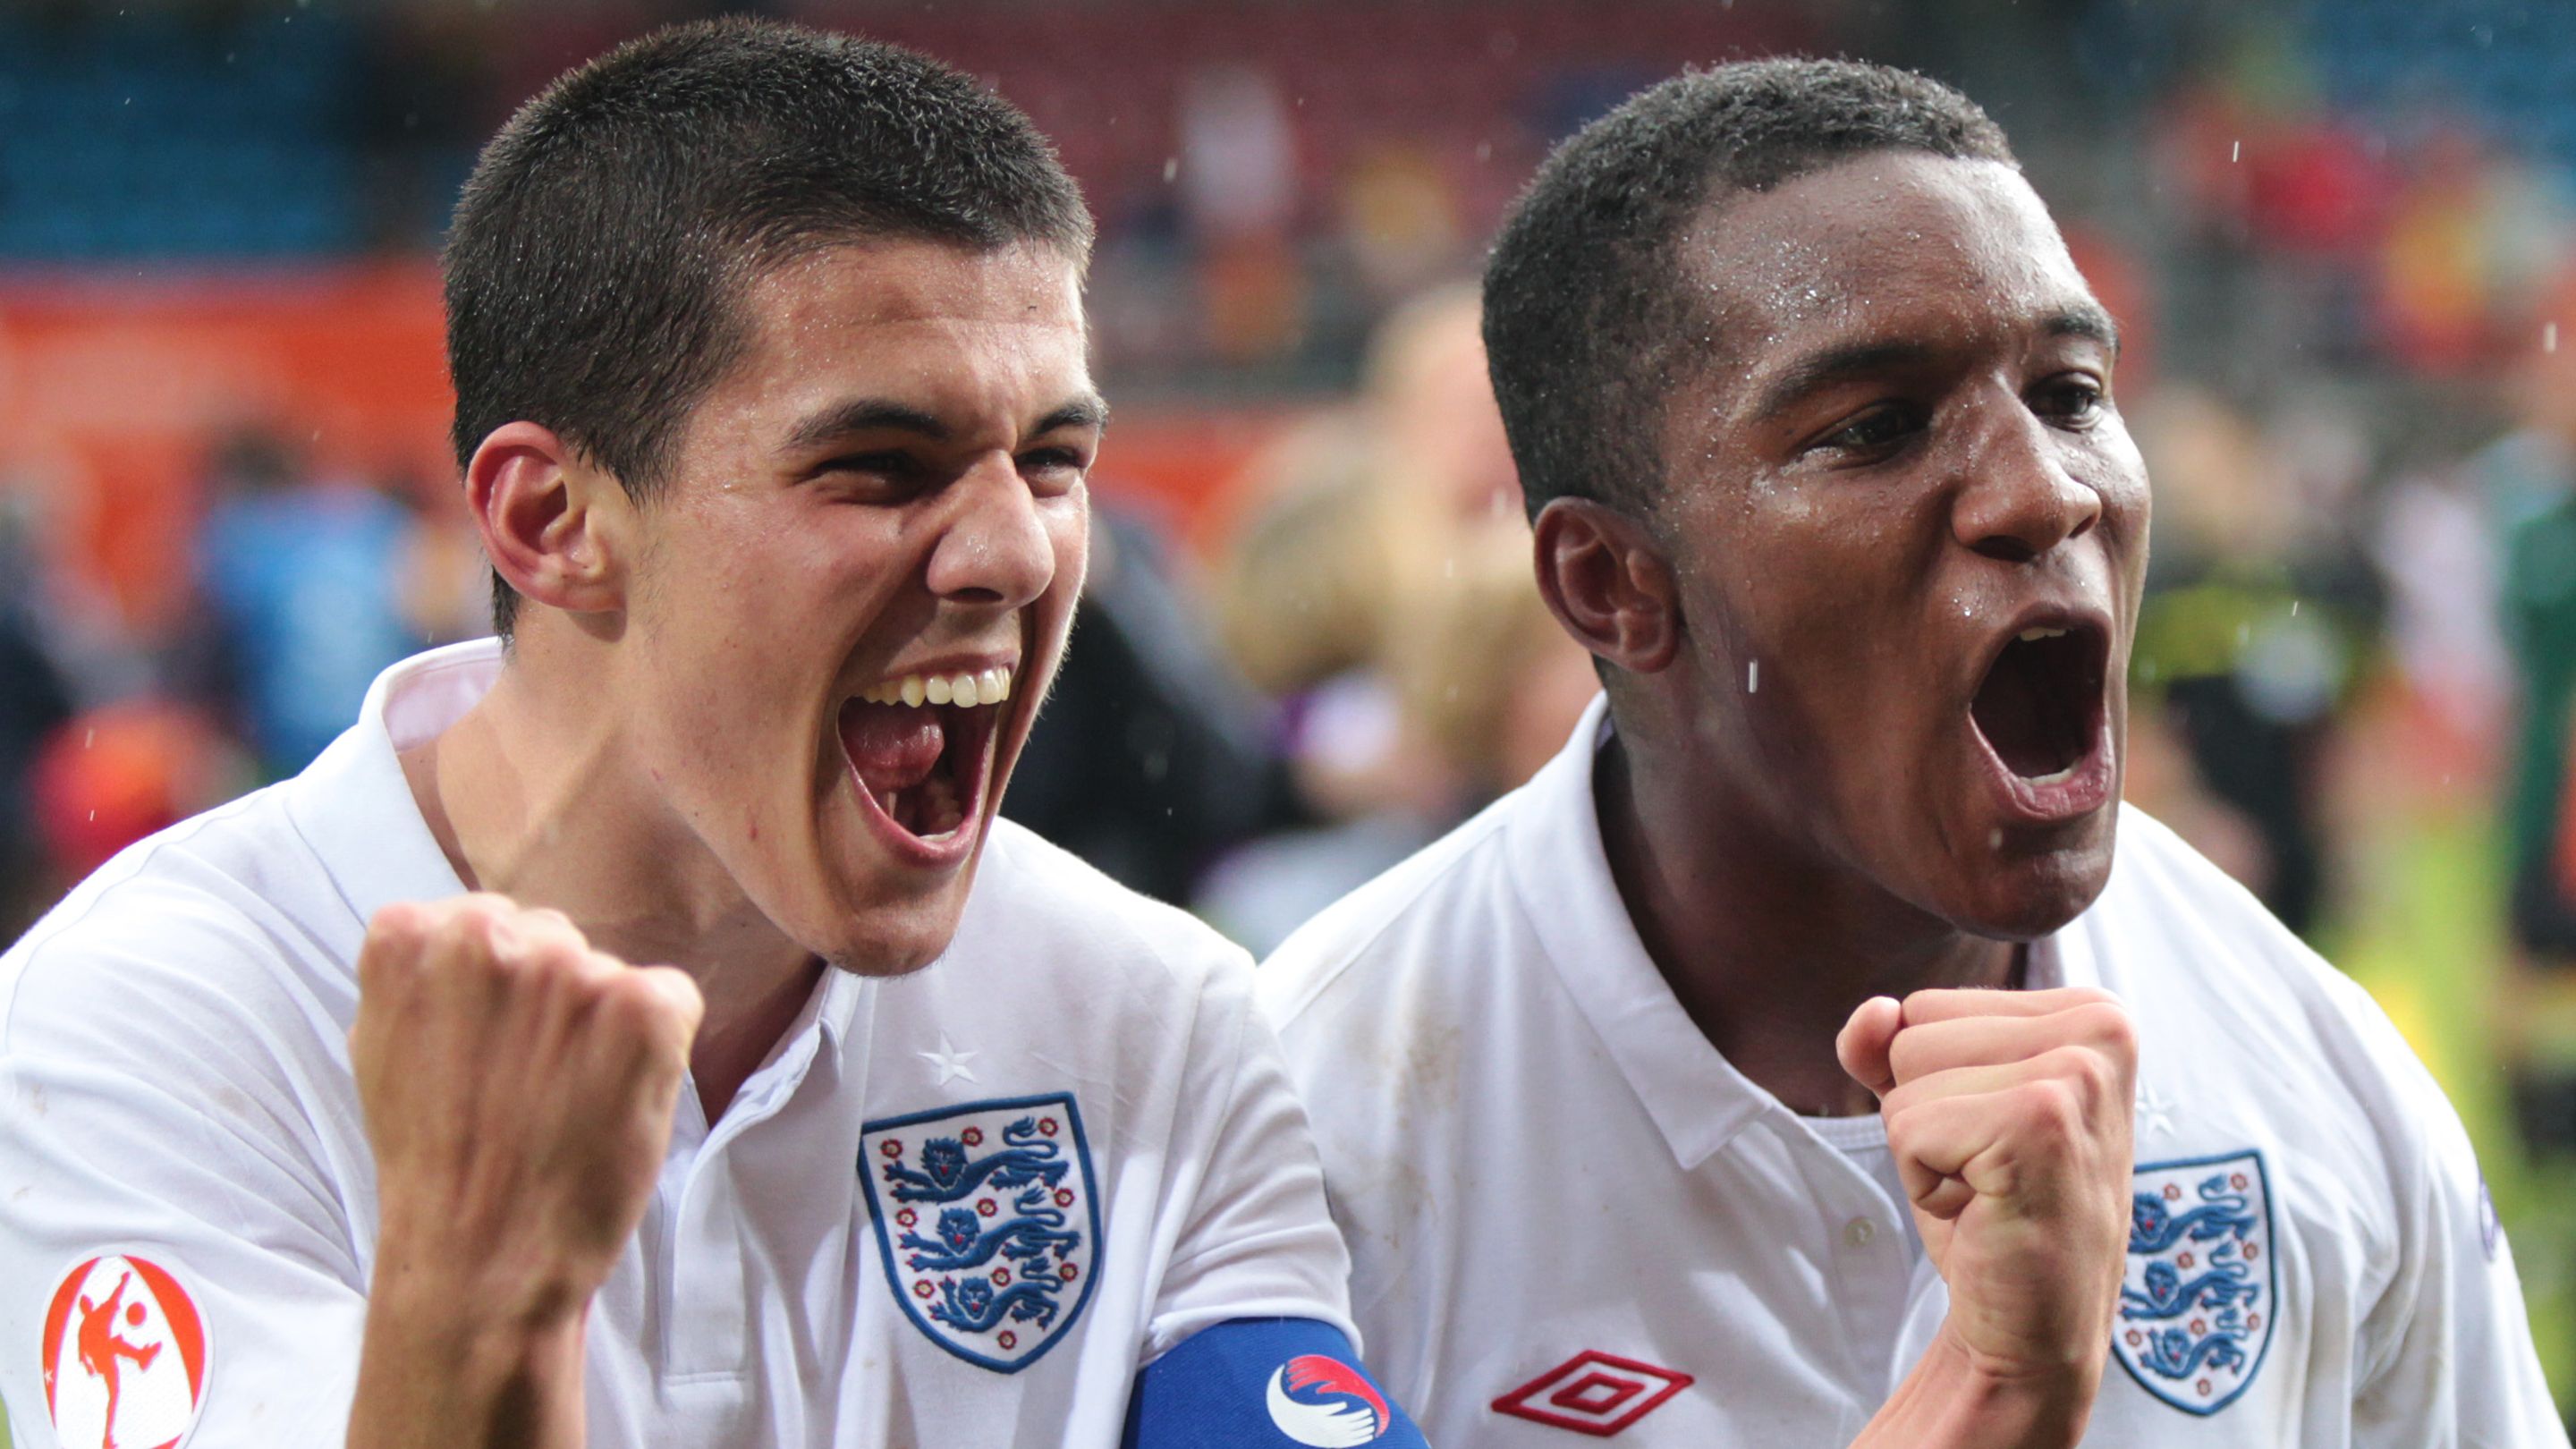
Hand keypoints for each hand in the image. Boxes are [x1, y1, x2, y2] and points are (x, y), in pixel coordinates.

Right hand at [351, 894, 702, 1327]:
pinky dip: (658, 1048)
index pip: (482, 922)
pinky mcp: (642, 1005)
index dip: (495, 993)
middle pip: (549, 938)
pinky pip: (669, 997)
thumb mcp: (381, 1047)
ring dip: (599, 1026)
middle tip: (525, 1082)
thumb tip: (458, 926)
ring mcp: (570, 968)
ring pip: (604, 972)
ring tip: (561, 1101)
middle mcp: (488, 936)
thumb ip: (421, 973)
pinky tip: (612, 1100)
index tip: (484, 1049)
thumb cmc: (435, 1162)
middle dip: (548, 1001)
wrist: (482, 1257)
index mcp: (410, 936)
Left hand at [1838, 987, 2135, 1385]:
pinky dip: (1925, 1183)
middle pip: (1913, 1034)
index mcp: (2091, 1012)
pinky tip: (1985, 1211)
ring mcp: (2078, 1074)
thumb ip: (1891, 1046)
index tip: (1996, 1140)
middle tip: (1992, 1173)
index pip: (1927, 1007)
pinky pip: (1908, 1128)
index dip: (1936, 1086)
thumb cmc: (1992, 1212)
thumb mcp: (1938, 1107)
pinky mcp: (2043, 1122)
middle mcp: (2101, 1030)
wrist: (2032, 1327)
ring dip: (1927, 1149)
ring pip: (1905, 1078)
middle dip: (1928, 1114)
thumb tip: (1872, 1013)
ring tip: (1992, 1190)